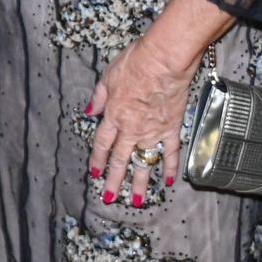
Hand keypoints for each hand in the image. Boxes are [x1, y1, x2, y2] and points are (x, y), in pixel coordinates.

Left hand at [87, 37, 198, 205]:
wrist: (164, 60)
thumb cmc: (137, 62)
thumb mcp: (109, 76)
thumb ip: (100, 97)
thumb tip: (90, 111)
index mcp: (114, 116)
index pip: (102, 144)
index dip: (98, 160)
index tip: (95, 173)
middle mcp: (132, 129)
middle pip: (120, 160)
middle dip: (113, 181)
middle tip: (109, 197)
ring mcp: (153, 132)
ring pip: (143, 162)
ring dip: (139, 183)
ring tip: (135, 200)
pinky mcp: (171, 129)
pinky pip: (170, 153)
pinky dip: (169, 168)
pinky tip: (167, 182)